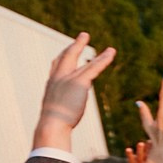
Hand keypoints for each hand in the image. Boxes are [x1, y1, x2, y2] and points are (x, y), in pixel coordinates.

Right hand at [35, 33, 115, 151]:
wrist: (52, 125)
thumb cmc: (52, 125)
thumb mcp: (55, 115)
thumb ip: (60, 111)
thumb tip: (62, 119)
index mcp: (51, 86)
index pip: (56, 68)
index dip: (61, 58)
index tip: (65, 51)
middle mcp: (58, 79)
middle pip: (67, 57)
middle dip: (75, 46)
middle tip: (83, 36)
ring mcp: (68, 78)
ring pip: (86, 62)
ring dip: (100, 54)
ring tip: (109, 47)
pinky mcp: (79, 82)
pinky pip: (94, 67)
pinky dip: (103, 60)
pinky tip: (111, 53)